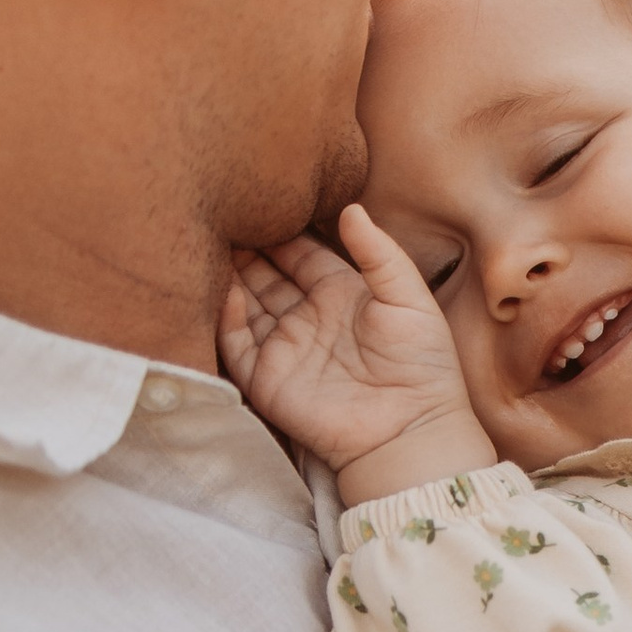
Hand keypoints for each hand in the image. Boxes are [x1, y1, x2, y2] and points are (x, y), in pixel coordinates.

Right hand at [220, 204, 493, 499]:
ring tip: (207, 240)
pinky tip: (222, 289)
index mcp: (343, 295)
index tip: (260, 201)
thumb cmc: (423, 366)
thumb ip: (380, 253)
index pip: (303, 255)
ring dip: (228, 277)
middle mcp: (309, 318)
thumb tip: (351, 208)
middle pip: (268, 275)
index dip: (282, 231)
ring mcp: (286, 349)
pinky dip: (224, 318)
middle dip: (246, 248)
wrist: (411, 430)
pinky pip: (235, 344)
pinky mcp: (267, 381)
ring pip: (246, 304)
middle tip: (223, 213)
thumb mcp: (410, 299)